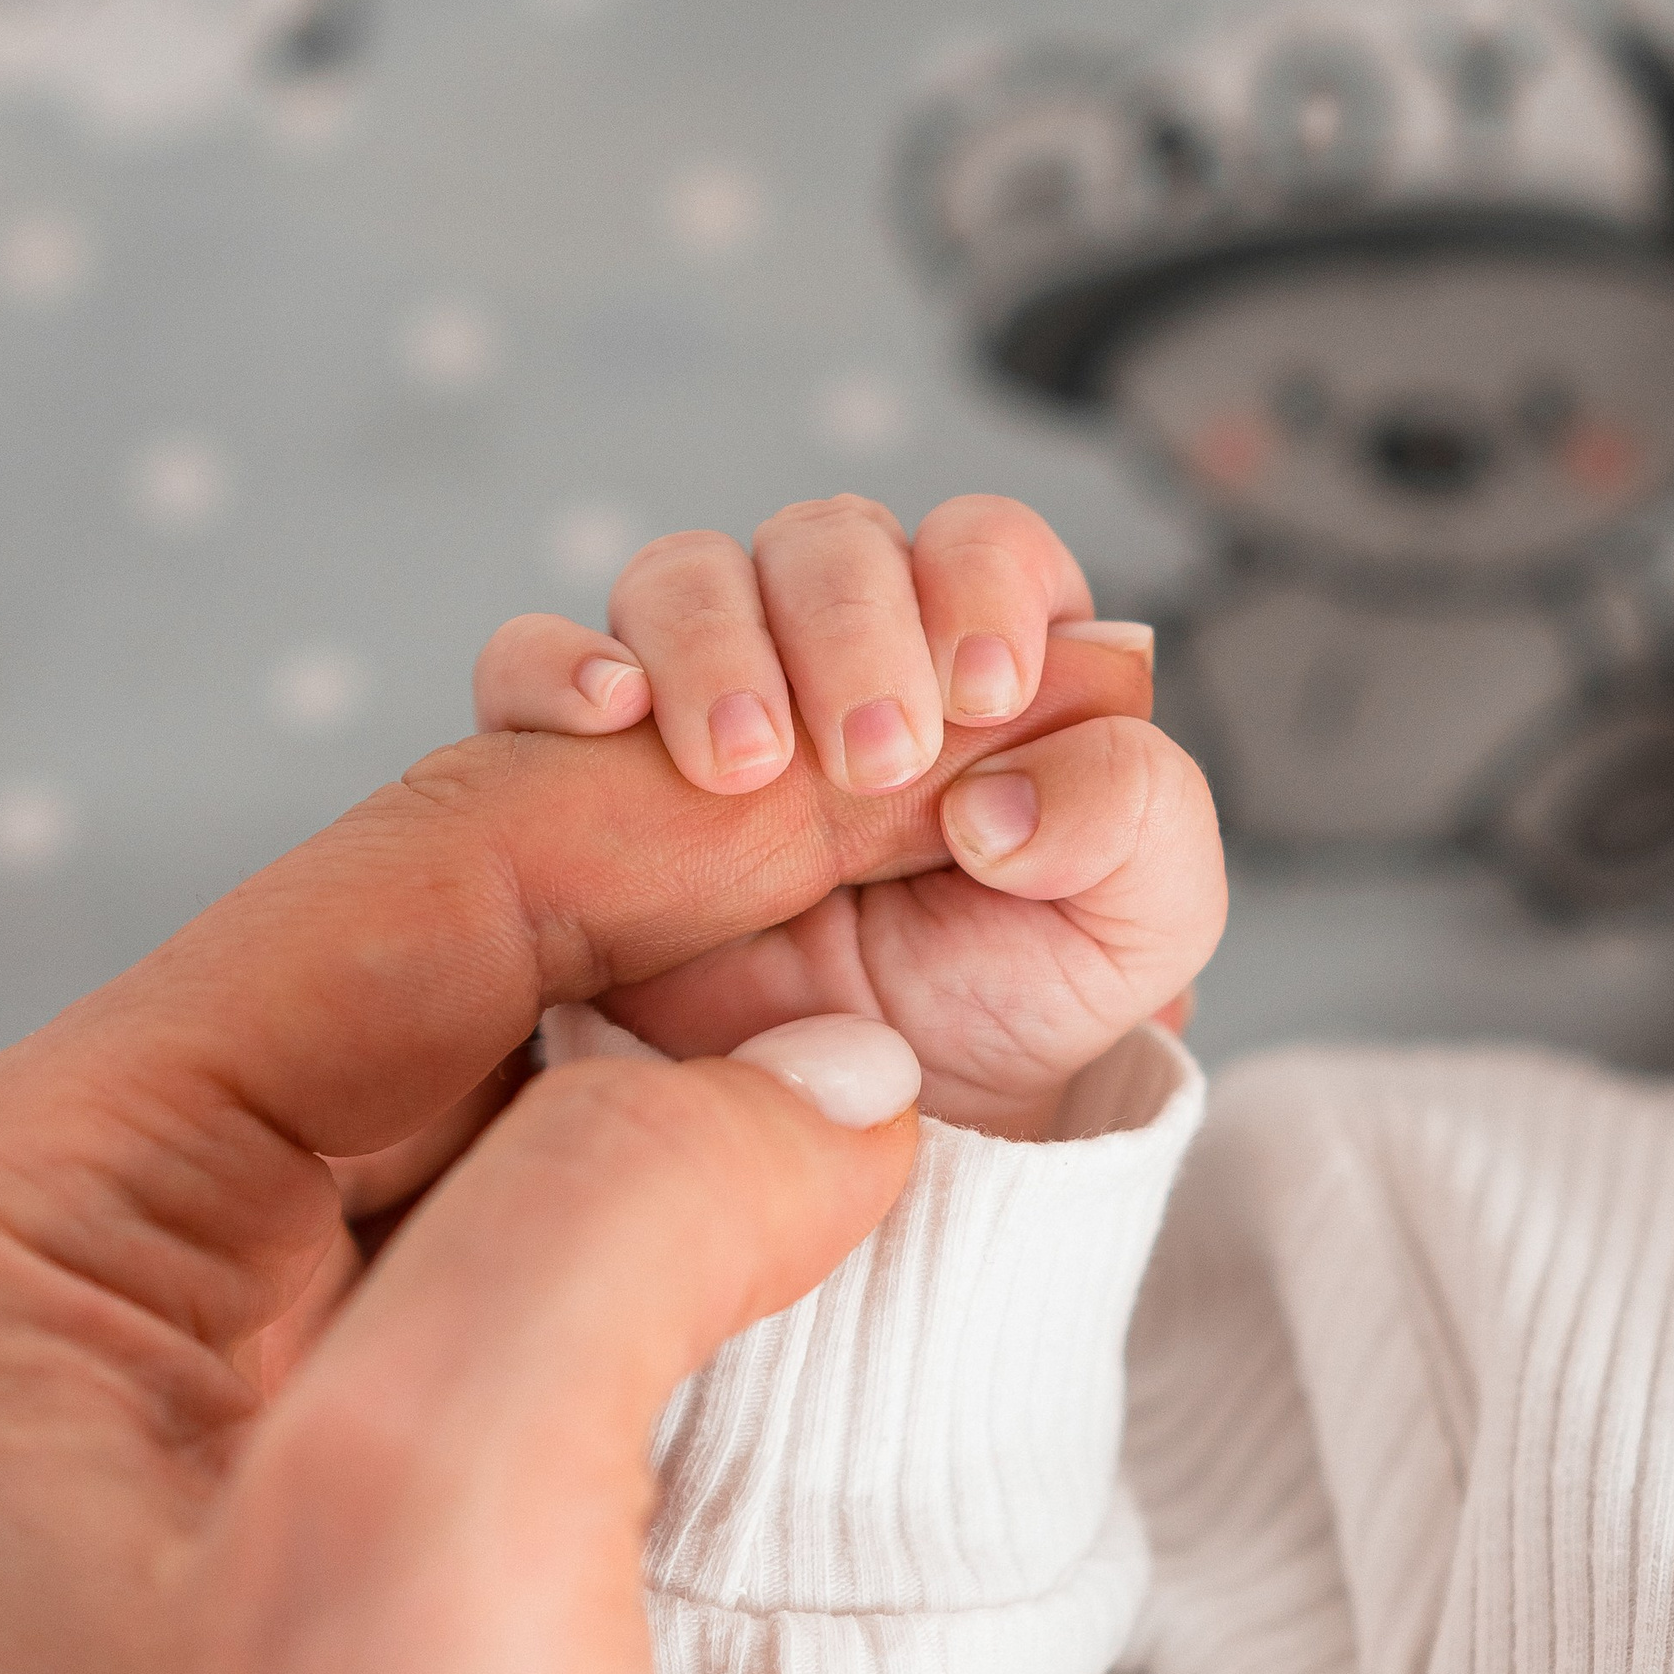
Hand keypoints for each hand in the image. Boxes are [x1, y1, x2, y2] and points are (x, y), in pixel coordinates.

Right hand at [470, 493, 1226, 1134]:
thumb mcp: (1141, 924)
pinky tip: (610, 724)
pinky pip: (533, 664)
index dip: (978, 586)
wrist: (882, 1131)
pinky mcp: (593, 765)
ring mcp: (709, 694)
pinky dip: (558, 668)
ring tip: (747, 771)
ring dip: (715, 647)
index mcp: (980, 650)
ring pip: (682, 577)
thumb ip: (1138, 815)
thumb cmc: (1014, 1006)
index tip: (983, 693)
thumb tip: (1006, 789)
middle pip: (826, 541)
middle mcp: (840, 647)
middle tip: (876, 760)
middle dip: (853, 627)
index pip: (977, 542)